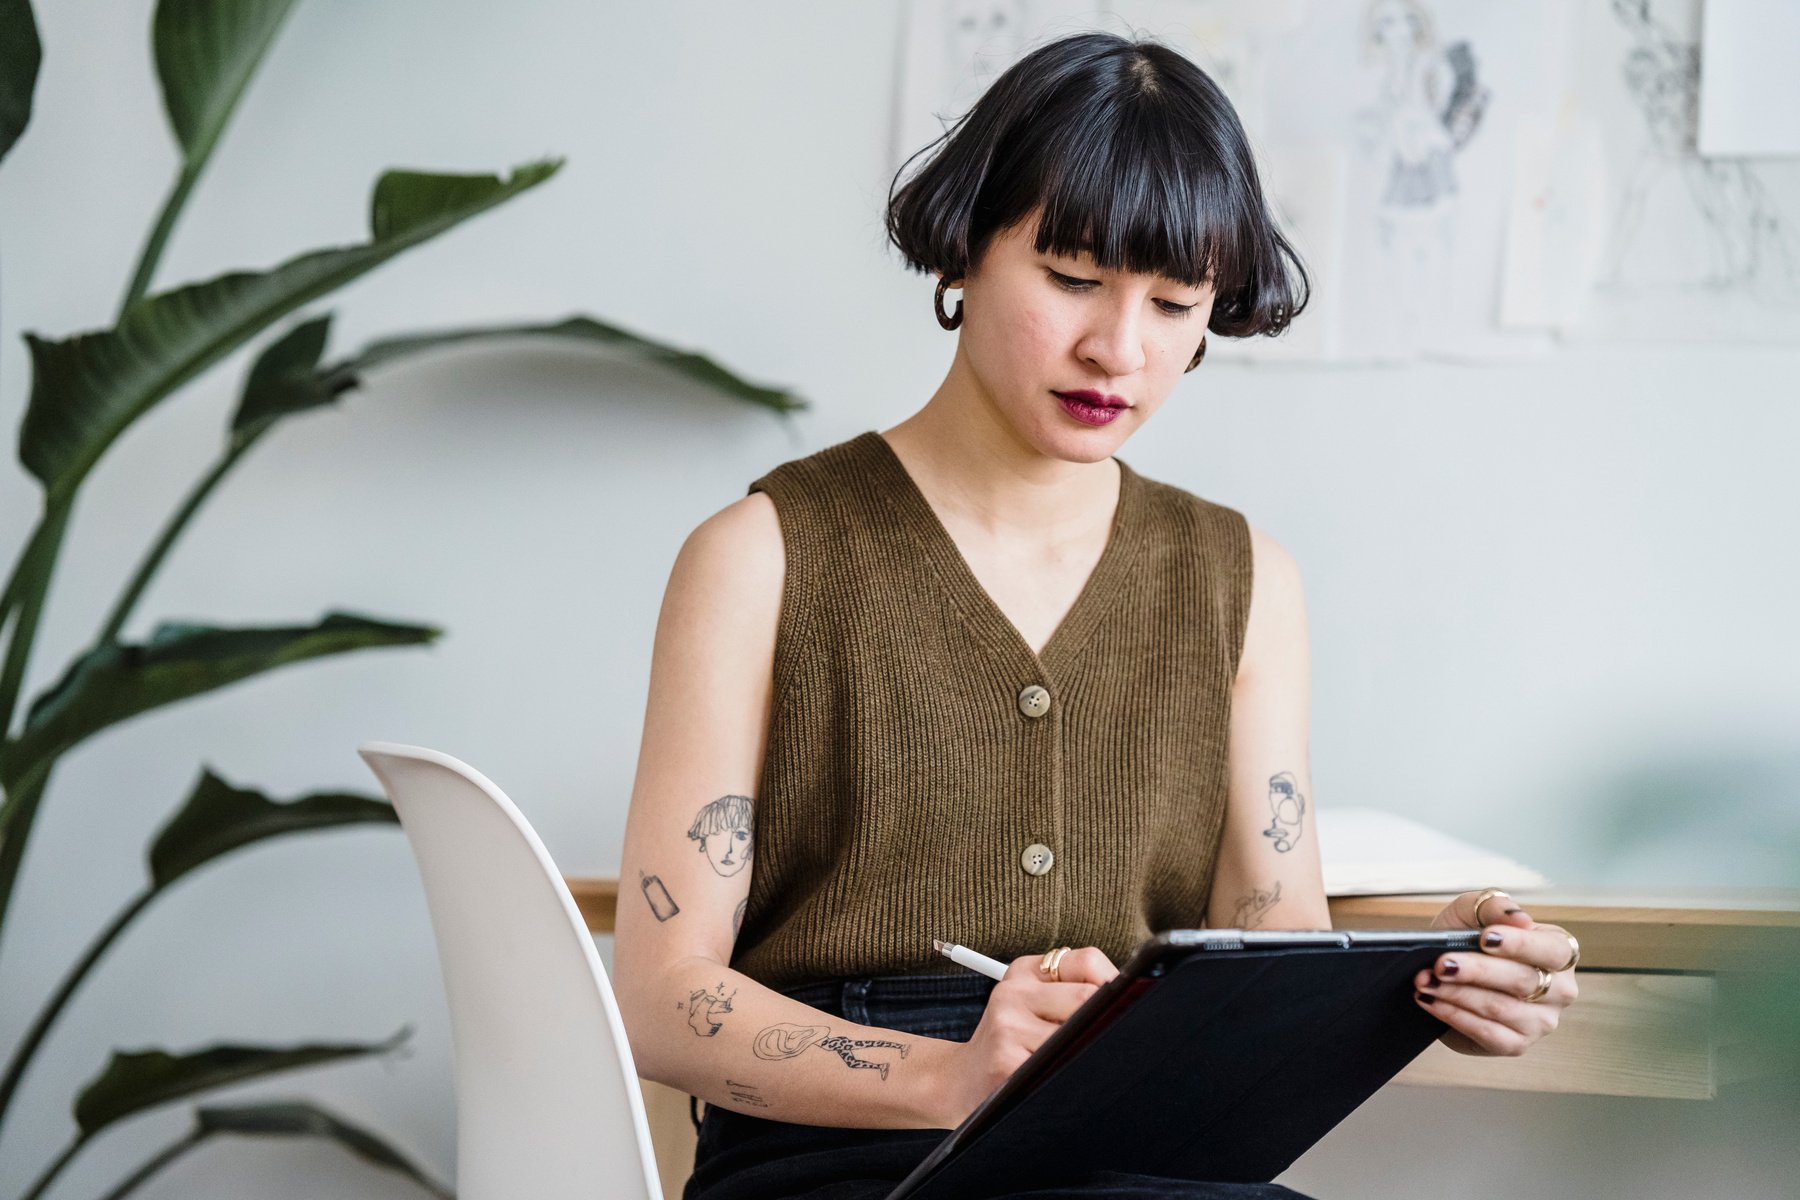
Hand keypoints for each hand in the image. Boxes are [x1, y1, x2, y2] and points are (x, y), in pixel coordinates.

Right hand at [932, 947, 1118, 1127]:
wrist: (959, 1081)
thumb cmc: (1011, 1043)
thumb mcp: (1032, 1005)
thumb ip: (1072, 994)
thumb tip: (1133, 1000)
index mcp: (1025, 970)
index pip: (1088, 961)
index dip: (1114, 986)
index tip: (1119, 1008)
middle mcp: (1013, 991)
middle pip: (1088, 999)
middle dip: (1104, 1025)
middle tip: (1104, 1044)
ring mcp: (1007, 1025)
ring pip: (1077, 1037)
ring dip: (1085, 1055)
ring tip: (1072, 1064)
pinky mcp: (1006, 1061)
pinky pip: (1059, 1067)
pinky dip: (1069, 1077)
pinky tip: (1055, 1080)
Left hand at [1416, 890, 1578, 1055]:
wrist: (1442, 970)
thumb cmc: (1468, 938)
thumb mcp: (1473, 911)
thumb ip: (1495, 906)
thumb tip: (1520, 919)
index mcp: (1560, 951)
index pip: (1552, 950)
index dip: (1521, 945)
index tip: (1486, 938)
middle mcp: (1559, 990)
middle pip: (1523, 981)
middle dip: (1476, 971)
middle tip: (1441, 964)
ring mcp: (1541, 1021)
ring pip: (1500, 1008)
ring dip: (1457, 993)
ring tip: (1425, 980)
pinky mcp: (1517, 1045)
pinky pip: (1487, 1033)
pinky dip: (1454, 1015)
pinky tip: (1431, 1001)